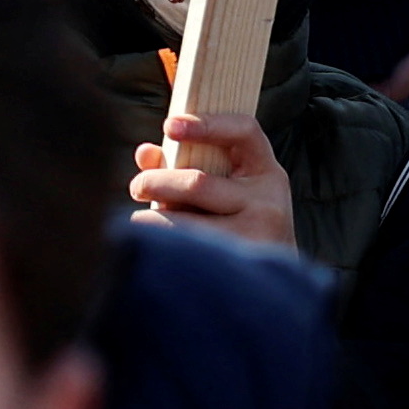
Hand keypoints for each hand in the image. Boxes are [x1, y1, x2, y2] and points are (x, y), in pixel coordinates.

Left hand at [130, 105, 296, 249]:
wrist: (272, 285)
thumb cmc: (236, 223)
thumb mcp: (222, 188)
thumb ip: (182, 164)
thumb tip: (145, 153)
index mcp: (267, 172)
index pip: (245, 131)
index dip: (207, 123)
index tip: (168, 126)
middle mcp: (269, 202)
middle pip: (197, 183)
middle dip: (155, 183)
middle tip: (136, 187)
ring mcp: (260, 237)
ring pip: (188, 223)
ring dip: (154, 220)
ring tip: (141, 222)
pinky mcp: (242, 265)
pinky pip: (190, 252)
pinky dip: (166, 248)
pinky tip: (158, 249)